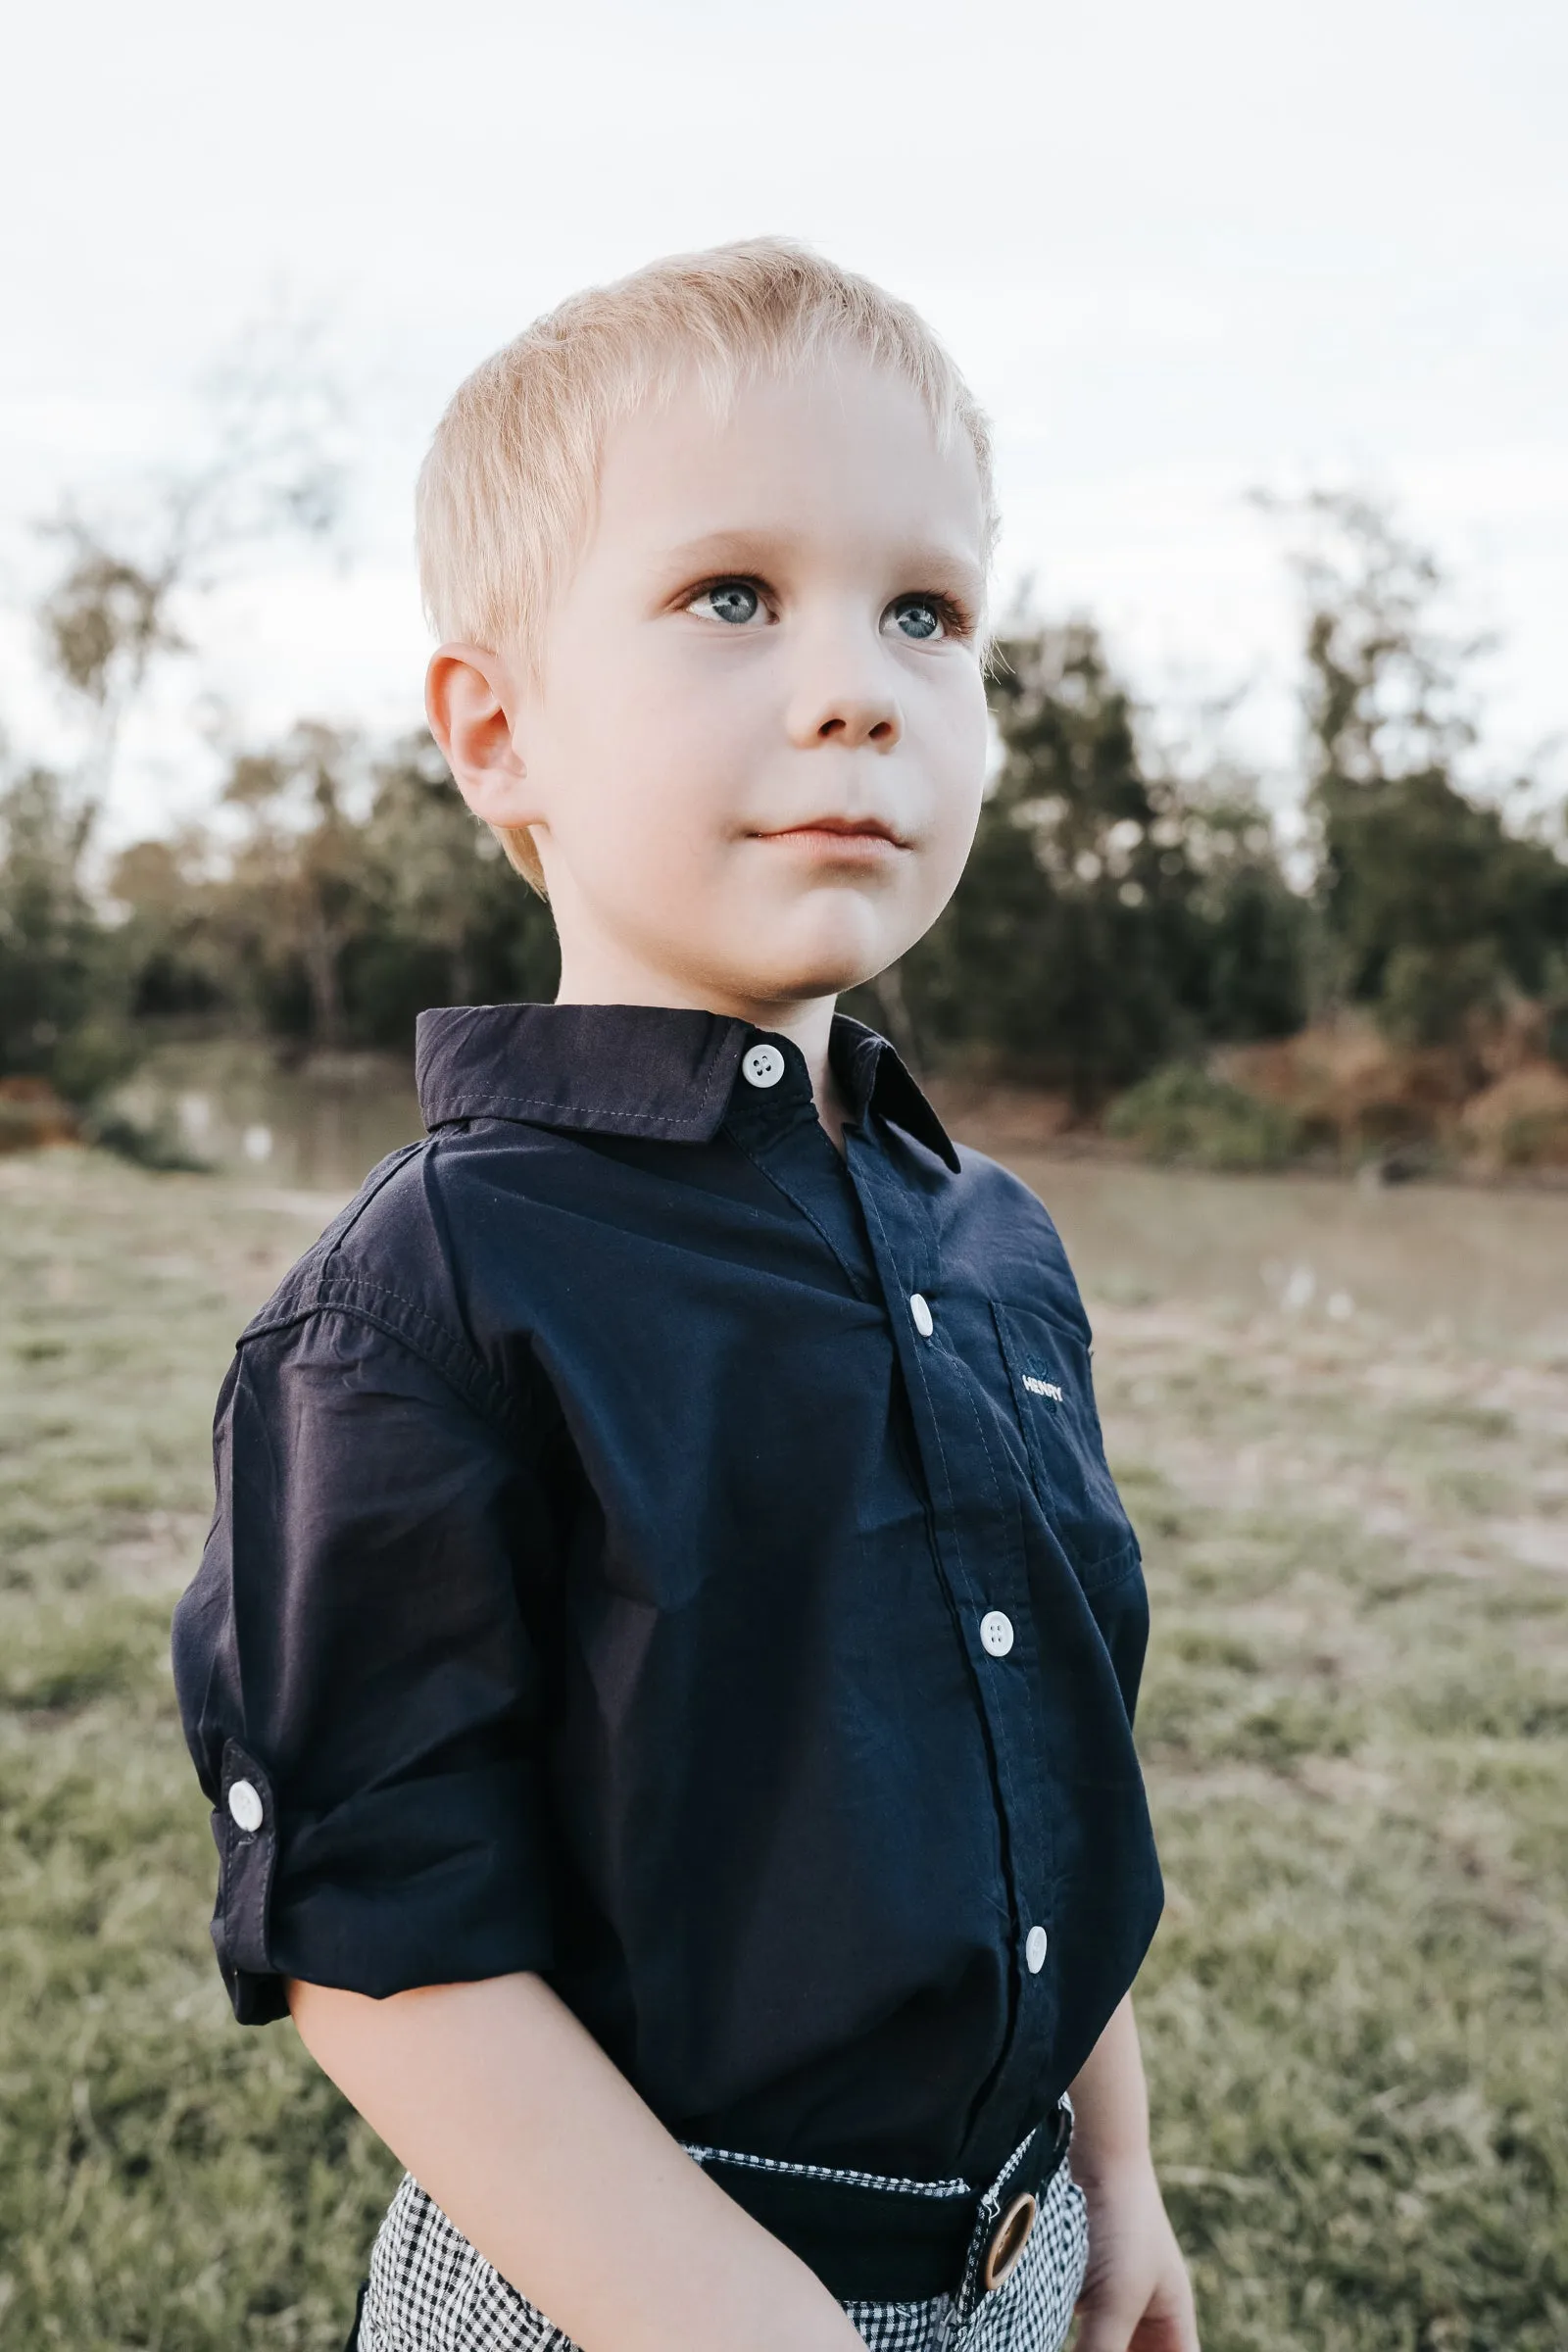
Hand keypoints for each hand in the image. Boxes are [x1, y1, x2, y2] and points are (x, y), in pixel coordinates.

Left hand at [1072, 2152, 1197, 2351]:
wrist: (1094, 2155)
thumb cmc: (1121, 2223)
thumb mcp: (1116, 2297)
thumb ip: (1102, 2350)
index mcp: (1172, 2320)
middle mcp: (1143, 2315)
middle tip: (1089, 2351)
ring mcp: (1109, 2300)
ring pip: (1100, 2347)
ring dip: (1090, 2347)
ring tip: (1075, 2342)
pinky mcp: (1077, 2286)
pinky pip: (1077, 2329)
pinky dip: (1068, 2339)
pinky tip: (1039, 2336)